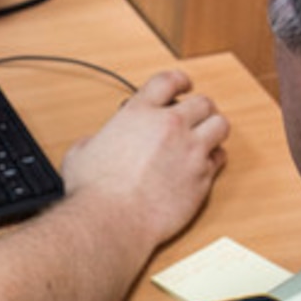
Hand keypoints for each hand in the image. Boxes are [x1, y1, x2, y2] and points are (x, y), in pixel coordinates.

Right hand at [61, 70, 228, 247]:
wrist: (113, 220)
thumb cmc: (94, 191)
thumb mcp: (81, 152)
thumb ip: (94, 140)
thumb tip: (94, 144)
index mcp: (138, 113)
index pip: (168, 81)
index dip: (179, 80)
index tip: (183, 84)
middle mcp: (169, 126)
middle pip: (202, 102)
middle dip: (201, 107)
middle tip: (198, 114)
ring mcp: (190, 150)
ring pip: (220, 125)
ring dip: (213, 128)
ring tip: (207, 136)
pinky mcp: (202, 177)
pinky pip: (219, 159)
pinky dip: (214, 159)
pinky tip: (204, 164)